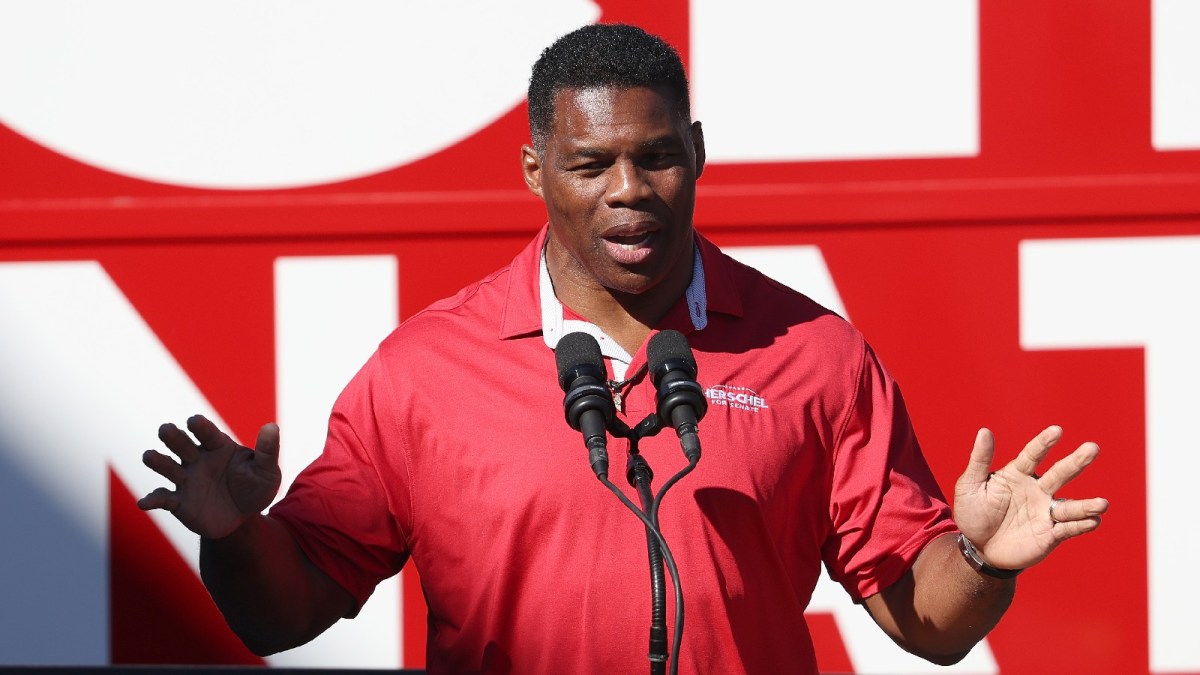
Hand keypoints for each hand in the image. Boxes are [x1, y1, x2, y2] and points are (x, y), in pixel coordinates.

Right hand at [138, 414, 281, 539]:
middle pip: (182, 445)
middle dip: (174, 437)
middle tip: (166, 429)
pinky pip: (163, 498)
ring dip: (158, 461)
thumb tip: (272, 426)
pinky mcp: (179, 501)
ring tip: (149, 456)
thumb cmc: (255, 487)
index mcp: (218, 447)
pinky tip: (145, 503)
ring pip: (168, 467)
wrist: (244, 517)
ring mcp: (186, 479)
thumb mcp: (266, 472)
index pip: (208, 434)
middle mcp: (198, 459)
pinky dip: (152, 499)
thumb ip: (267, 451)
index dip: (201, 427)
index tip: (194, 421)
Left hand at [953, 425, 1108, 570]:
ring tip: (1103, 504)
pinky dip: (1081, 525)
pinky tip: (1094, 521)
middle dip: (1076, 462)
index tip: (1057, 430)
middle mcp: (1037, 490)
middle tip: (1093, 448)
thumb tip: (984, 430)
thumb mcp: (969, 485)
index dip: (1044, 443)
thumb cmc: (973, 513)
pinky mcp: (1050, 534)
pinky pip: (1069, 528)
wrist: (978, 548)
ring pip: (1070, 506)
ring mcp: (1046, 512)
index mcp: (1017, 474)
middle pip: (1059, 474)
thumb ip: (979, 460)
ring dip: (1086, 505)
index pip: (1033, 455)